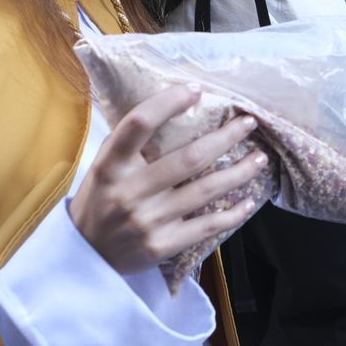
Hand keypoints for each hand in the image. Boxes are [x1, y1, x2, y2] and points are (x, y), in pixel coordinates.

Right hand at [69, 84, 267, 275]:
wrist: (86, 257)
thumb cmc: (99, 201)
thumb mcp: (104, 167)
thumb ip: (130, 143)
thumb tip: (174, 105)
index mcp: (111, 165)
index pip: (139, 123)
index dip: (169, 102)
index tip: (196, 89)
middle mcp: (130, 191)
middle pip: (189, 158)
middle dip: (225, 137)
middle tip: (248, 123)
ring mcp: (148, 220)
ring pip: (205, 190)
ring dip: (239, 172)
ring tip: (259, 158)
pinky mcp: (162, 245)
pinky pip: (207, 226)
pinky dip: (233, 213)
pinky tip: (249, 201)